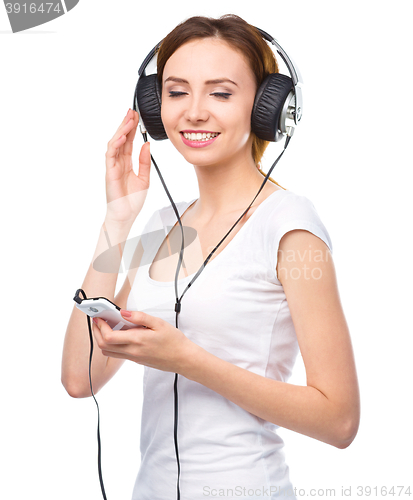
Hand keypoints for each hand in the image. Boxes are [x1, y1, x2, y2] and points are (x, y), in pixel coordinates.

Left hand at [92, 310, 194, 372]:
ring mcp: (133, 357)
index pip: (109, 337)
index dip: (100, 326)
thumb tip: (124, 312)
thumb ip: (140, 317)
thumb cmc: (173, 341)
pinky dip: (111, 344)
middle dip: (96, 332)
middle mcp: (132, 351)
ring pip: (108, 352)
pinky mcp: (135, 360)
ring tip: (106, 327)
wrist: (182, 358)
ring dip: (102, 339)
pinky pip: (117, 354)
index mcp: (137, 341)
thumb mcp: (159, 323)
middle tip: (98, 321)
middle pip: (103, 346)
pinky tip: (119, 334)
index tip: (99, 317)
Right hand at [105, 109, 150, 225]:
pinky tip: (123, 137)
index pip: (129, 142)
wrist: (126, 215)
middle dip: (126, 125)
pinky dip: (116, 144)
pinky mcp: (110, 172)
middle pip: (121, 139)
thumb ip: (145, 161)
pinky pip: (111, 155)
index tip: (137, 117)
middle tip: (132, 112)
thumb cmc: (132, 201)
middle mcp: (118, 163)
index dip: (132, 129)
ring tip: (128, 120)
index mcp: (127, 164)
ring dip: (121, 131)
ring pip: (115, 143)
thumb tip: (146, 145)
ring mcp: (113, 166)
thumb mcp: (144, 178)